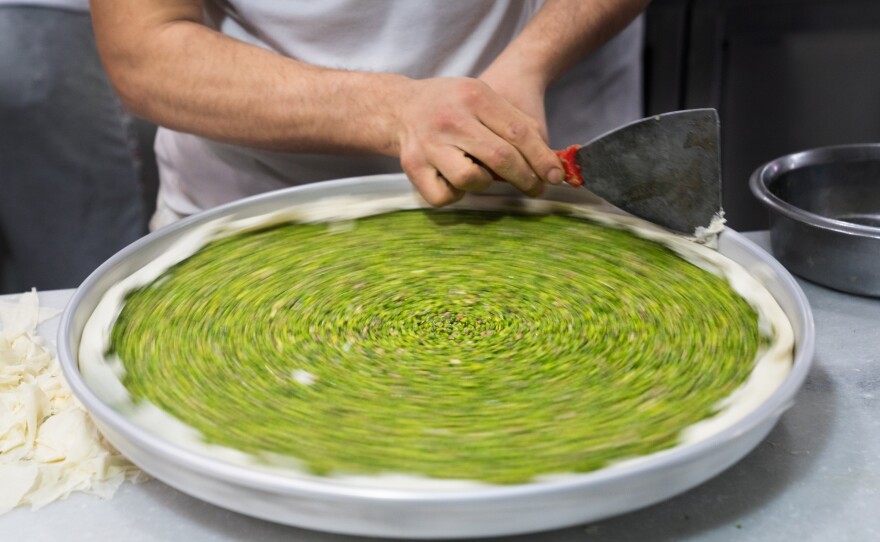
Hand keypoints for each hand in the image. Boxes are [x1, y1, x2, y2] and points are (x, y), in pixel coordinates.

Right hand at [394, 77, 564, 206]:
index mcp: (474, 96)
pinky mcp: (413, 166)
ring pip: (472, 179)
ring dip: (485, 183)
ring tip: (483, 174)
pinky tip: (456, 181)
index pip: (519, 132)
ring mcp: (429, 143)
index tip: (555, 176)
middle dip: (525, 178)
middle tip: (535, 188)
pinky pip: (445, 196)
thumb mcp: (483, 97)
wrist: (400, 107)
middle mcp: (451, 118)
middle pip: (501, 158)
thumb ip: (514, 122)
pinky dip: (456, 194)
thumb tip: (547, 160)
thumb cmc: (452, 105)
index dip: (541, 159)